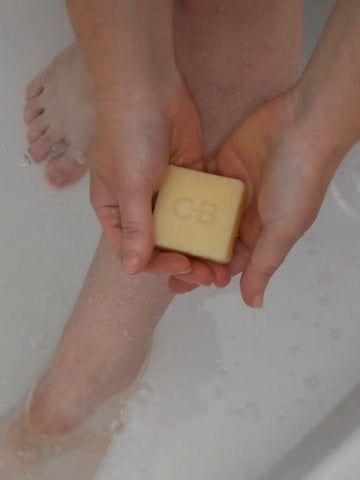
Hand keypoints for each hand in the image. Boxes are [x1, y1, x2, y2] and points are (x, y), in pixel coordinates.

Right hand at [90, 73, 203, 273]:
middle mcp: (141, 207)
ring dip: (200, 247)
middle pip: (162, 245)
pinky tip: (228, 234)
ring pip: (184, 230)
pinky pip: (199, 207)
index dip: (158, 264)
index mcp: (117, 211)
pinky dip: (211, 221)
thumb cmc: (128, 137)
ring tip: (222, 261)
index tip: (182, 264)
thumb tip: (131, 269)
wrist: (149, 89)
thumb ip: (135, 227)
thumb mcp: (129, 186)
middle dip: (184, 261)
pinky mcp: (188, 179)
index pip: (135, 251)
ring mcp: (166, 193)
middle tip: (209, 273)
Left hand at [170, 91, 343, 303]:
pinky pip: (197, 184)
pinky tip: (159, 204)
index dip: (205, 274)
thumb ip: (263, 265)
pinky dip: (182, 193)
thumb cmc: (298, 182)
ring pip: (200, 214)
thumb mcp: (282, 229)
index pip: (228, 262)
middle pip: (209, 241)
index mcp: (259, 234)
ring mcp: (229, 190)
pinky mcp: (220, 165)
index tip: (179, 284)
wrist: (303, 125)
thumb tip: (253, 303)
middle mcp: (242, 216)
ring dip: (181, 226)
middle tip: (161, 264)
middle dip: (188, 254)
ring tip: (154, 238)